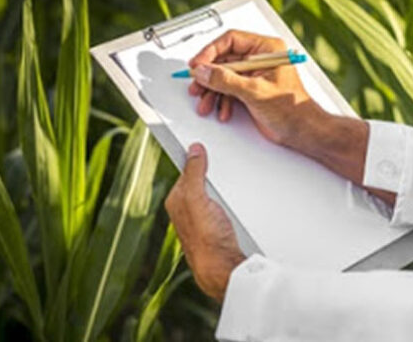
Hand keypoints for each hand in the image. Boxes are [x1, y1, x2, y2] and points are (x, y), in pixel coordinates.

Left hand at [165, 143, 244, 301]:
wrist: (223, 270)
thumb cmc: (207, 239)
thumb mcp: (198, 199)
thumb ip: (194, 173)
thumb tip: (193, 150)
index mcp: (176, 200)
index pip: (185, 170)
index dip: (194, 157)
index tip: (202, 142)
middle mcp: (185, 208)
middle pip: (199, 179)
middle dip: (210, 171)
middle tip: (223, 159)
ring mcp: (201, 218)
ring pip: (211, 192)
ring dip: (222, 186)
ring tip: (232, 179)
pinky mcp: (215, 226)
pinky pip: (221, 204)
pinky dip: (228, 199)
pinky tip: (235, 199)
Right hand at [188, 30, 392, 202]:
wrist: (303, 132)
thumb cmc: (292, 109)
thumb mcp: (255, 91)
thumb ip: (226, 80)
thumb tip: (204, 71)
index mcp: (266, 49)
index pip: (230, 40)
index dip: (210, 52)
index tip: (198, 64)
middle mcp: (259, 58)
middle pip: (223, 59)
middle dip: (209, 76)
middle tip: (197, 84)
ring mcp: (254, 74)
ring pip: (223, 76)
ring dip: (212, 91)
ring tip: (206, 103)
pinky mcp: (250, 89)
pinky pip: (228, 89)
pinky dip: (222, 100)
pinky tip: (222, 110)